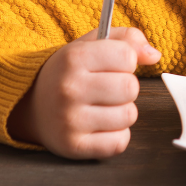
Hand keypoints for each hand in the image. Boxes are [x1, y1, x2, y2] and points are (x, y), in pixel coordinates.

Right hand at [7, 27, 161, 159]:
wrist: (30, 104)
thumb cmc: (70, 72)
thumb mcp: (92, 44)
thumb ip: (128, 39)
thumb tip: (155, 56)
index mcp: (74, 58)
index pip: (127, 56)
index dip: (127, 60)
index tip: (113, 65)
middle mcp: (69, 89)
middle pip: (130, 88)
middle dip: (126, 87)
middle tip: (108, 88)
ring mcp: (69, 120)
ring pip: (128, 116)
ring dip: (122, 112)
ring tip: (102, 107)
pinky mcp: (73, 146)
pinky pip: (119, 142)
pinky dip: (116, 135)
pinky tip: (100, 126)